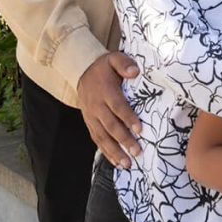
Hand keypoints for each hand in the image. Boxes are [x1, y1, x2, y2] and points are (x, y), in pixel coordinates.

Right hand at [77, 52, 140, 168]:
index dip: (128, 118)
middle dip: (123, 140)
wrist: (82, 71)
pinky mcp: (89, 122)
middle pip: (110, 125)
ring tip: (127, 164)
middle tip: (137, 152)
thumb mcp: (114, 58)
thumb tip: (135, 71)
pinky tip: (116, 162)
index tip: (139, 129)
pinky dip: (105, 151)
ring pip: (102, 136)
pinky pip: (96, 139)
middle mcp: (96, 105)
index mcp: (105, 90)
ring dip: (114, 151)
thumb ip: (124, 63)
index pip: (117, 105)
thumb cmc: (104, 67)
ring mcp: (91, 116)